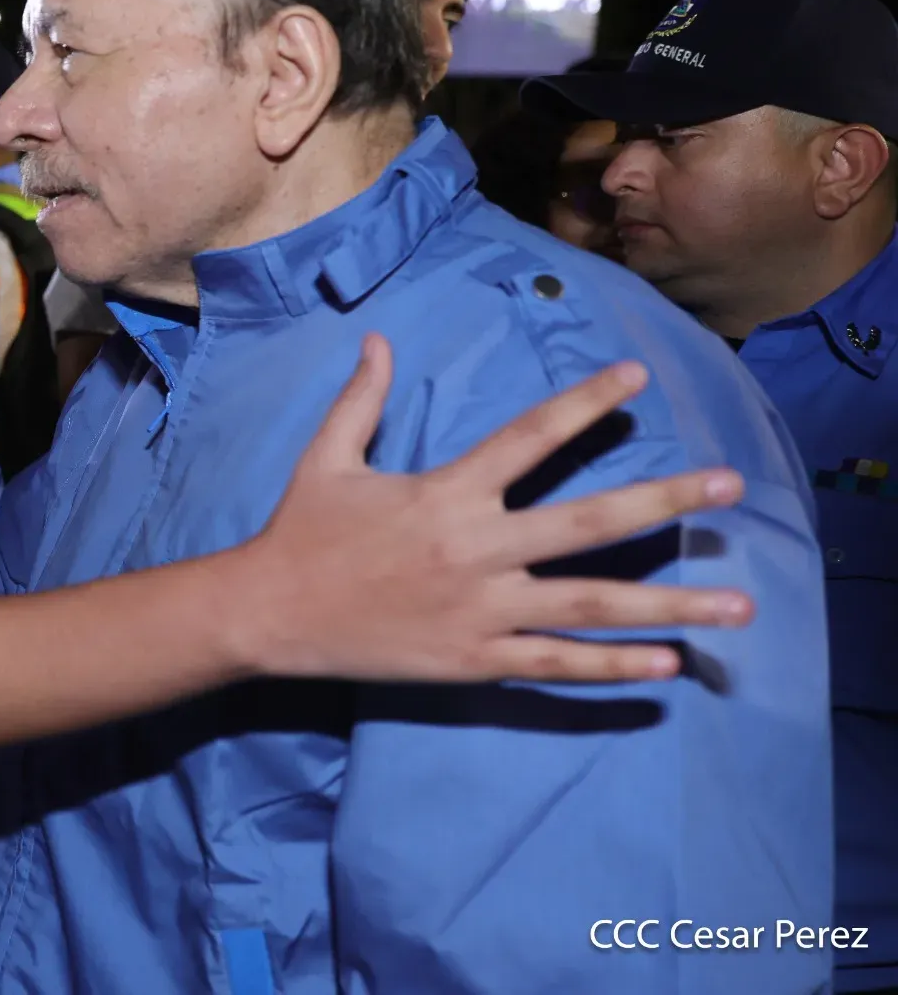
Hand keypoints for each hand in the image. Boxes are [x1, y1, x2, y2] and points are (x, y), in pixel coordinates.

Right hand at [242, 333, 750, 683]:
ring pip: (591, 606)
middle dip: (666, 502)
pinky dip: (613, 667)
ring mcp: (480, 609)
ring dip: (671, 605)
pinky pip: (555, 665)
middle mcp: (476, 548)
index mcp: (446, 493)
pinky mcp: (473, 660)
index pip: (530, 437)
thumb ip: (363, 399)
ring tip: (739, 608)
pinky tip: (668, 665)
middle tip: (732, 488)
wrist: (268, 613)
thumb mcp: (328, 456)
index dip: (585, 403)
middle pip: (589, 524)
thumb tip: (382, 339)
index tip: (637, 377)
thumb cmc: (300, 531)